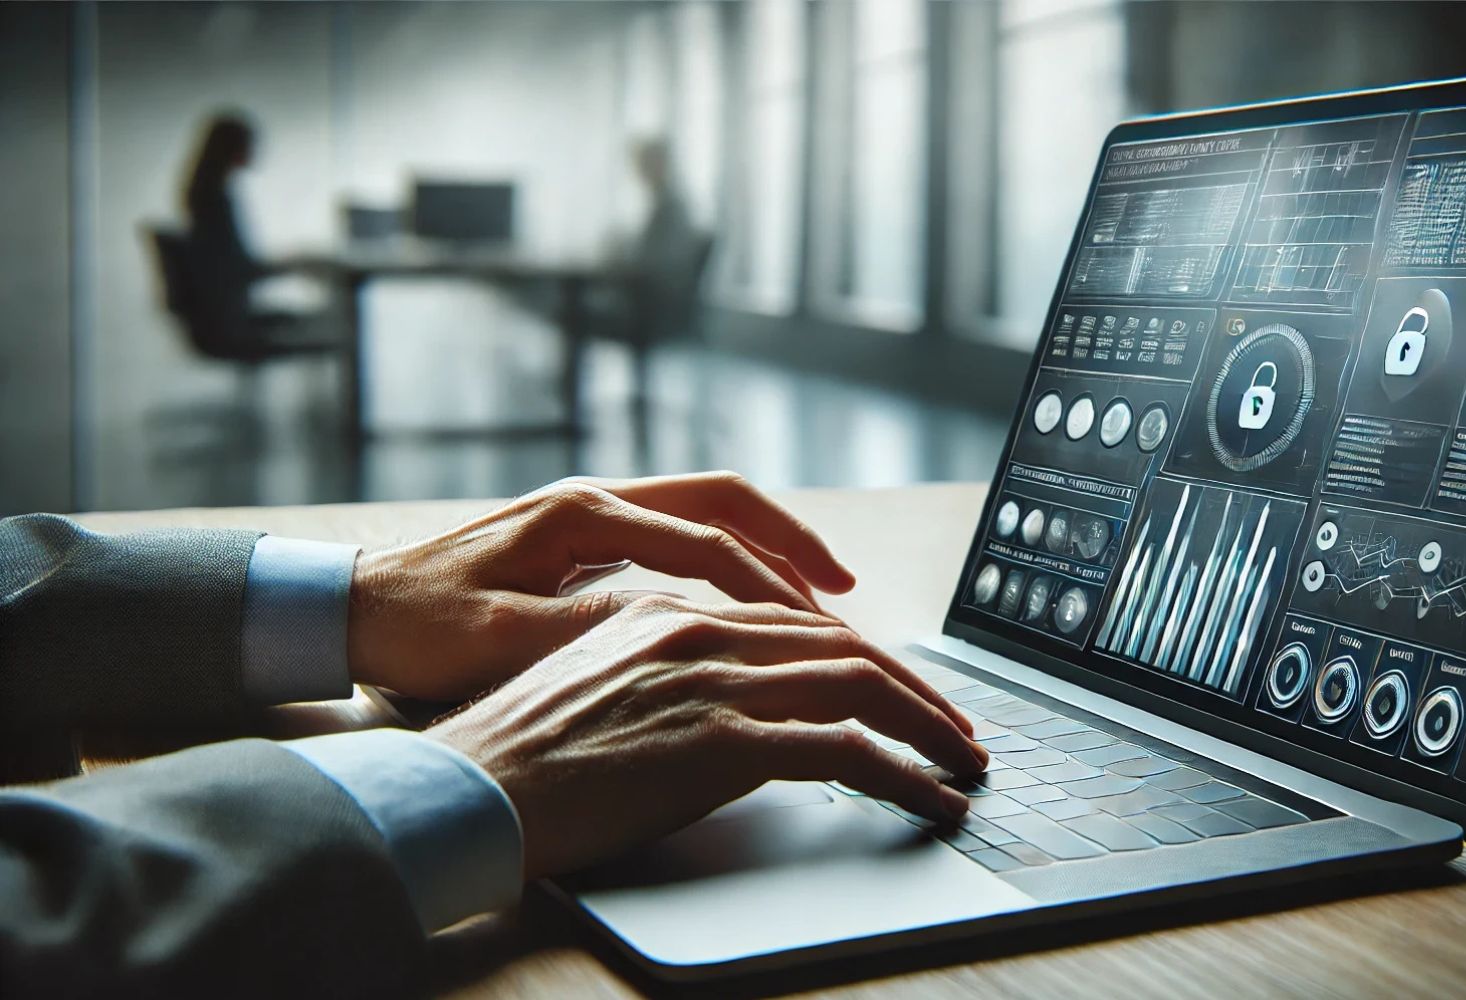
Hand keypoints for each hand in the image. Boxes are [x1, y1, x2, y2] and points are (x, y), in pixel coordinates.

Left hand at [347, 472, 857, 700]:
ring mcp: (586, 512)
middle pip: (722, 498)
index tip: (820, 624)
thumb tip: (678, 622)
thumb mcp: (504, 639)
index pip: (707, 543)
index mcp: (581, 516)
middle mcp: (592, 498)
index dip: (772, 586)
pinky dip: (725, 556)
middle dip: (790, 539)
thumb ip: (593, 628)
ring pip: (703, 509)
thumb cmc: (416, 629)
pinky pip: (675, 531)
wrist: (347, 608)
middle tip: (844, 588)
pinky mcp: (578, 535)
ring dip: (764, 544)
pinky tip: (744, 594)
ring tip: (813, 591)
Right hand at [428, 596, 986, 877]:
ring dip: (928, 727)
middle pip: (843, 646)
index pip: (798, 623)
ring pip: (860, 686)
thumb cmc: (516, 755)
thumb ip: (662, 671)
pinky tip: (933, 799)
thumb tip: (722, 699)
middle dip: (915, 689)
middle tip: (958, 728)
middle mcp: (700, 630)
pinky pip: (845, 751)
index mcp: (669, 611)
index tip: (903, 689)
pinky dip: (905, 775)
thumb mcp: (593, 684)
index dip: (864, 657)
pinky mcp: (723, 741)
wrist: (466, 791)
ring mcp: (715, 681)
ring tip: (965, 762)